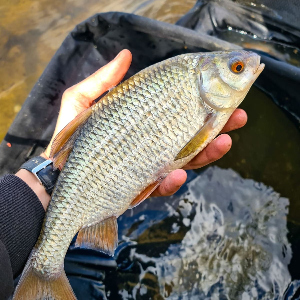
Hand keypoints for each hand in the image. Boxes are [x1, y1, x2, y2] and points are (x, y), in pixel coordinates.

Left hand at [42, 49, 246, 199]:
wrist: (57, 176)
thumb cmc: (70, 138)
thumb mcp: (81, 101)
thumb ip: (104, 80)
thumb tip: (126, 54)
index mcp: (144, 123)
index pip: (178, 111)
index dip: (200, 103)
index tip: (221, 90)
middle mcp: (152, 143)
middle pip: (191, 135)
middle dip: (217, 127)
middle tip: (239, 116)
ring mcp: (150, 166)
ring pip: (186, 161)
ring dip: (207, 153)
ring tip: (224, 141)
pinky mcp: (142, 188)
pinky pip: (162, 185)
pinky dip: (171, 182)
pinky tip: (176, 174)